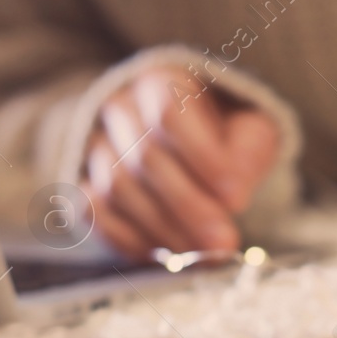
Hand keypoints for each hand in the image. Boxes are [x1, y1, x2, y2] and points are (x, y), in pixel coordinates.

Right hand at [82, 65, 280, 260]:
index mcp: (162, 82)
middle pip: (144, 157)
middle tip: (223, 241)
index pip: (169, 113)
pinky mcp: (85, 187)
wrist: (191, 146)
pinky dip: (133, 241)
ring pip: (117, 189)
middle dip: (189, 206)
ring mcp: (96, 148)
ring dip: (164, 228)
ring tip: (205, 253)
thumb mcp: (251, 131)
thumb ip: (248, 153)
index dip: (202, 158)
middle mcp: (120, 109)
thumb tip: (232, 196)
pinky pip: (96, 215)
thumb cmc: (226, 136)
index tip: (237, 198)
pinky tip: (170, 254)